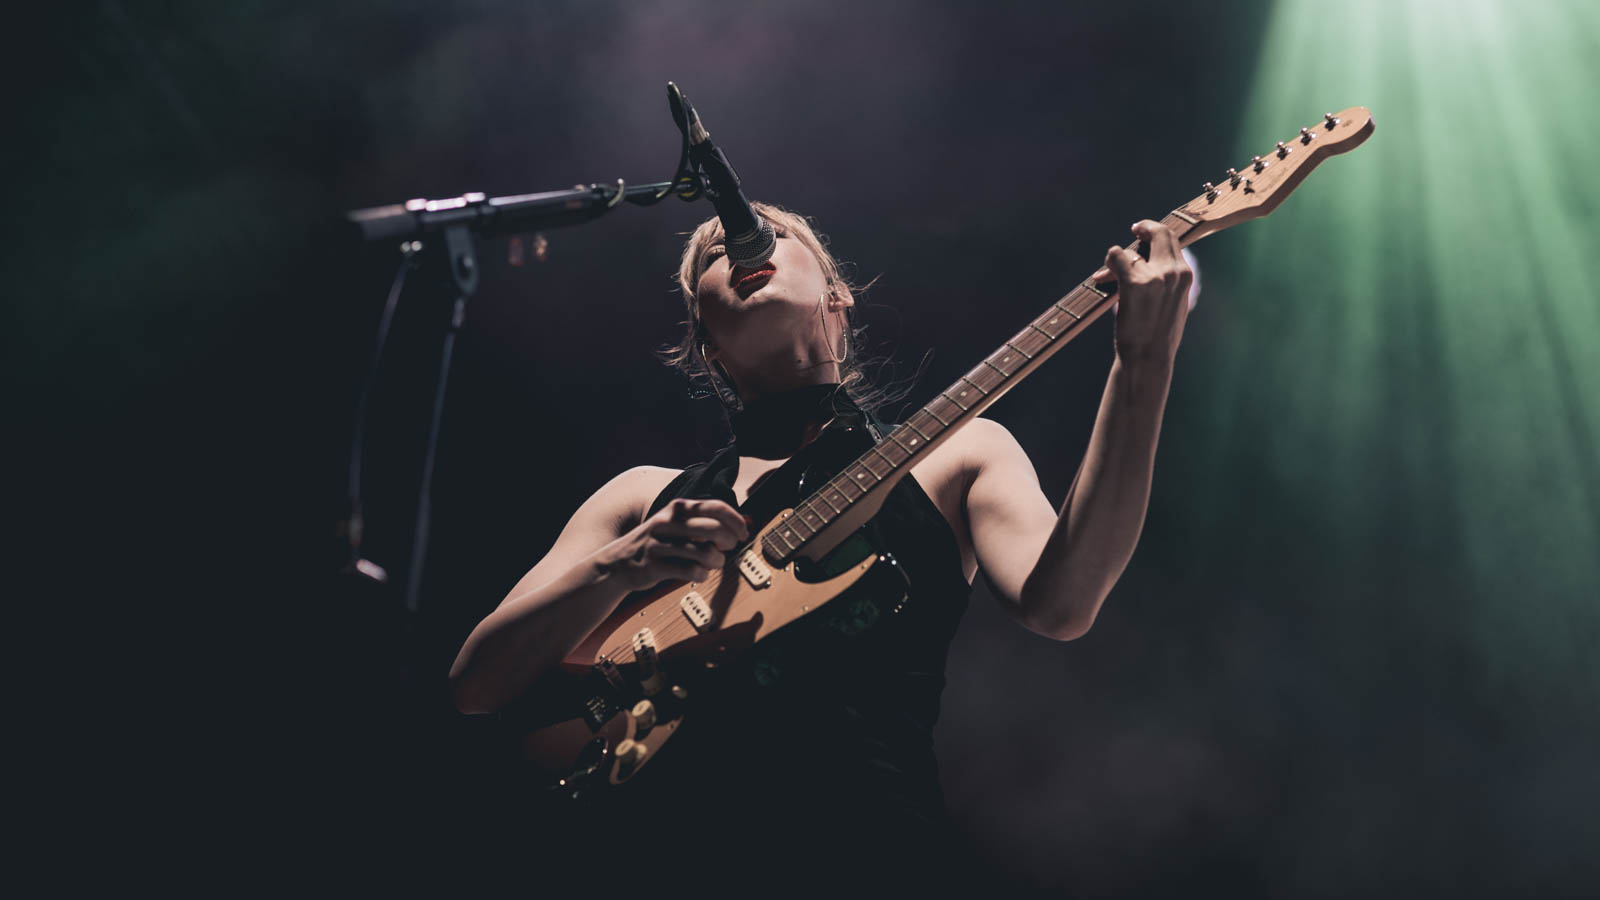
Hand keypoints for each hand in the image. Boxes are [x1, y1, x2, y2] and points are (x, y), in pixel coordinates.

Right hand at [598, 497, 749, 589]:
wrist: (618, 563)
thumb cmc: (656, 543)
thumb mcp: (676, 524)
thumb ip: (706, 522)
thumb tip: (746, 521)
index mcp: (676, 508)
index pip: (716, 507)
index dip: (736, 521)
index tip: (743, 533)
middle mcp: (668, 523)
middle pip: (715, 529)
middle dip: (729, 542)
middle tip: (727, 549)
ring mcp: (660, 544)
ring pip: (705, 553)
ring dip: (717, 561)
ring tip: (713, 563)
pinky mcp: (655, 566)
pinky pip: (691, 572)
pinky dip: (702, 575)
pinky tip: (699, 574)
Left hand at [1090, 219, 1192, 362]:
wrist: (1148, 358)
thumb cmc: (1157, 337)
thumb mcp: (1174, 305)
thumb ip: (1170, 282)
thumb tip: (1153, 264)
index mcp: (1185, 276)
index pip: (1173, 241)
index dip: (1157, 232)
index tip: (1144, 233)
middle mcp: (1174, 272)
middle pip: (1160, 233)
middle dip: (1145, 227)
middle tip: (1134, 229)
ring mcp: (1155, 276)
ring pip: (1132, 249)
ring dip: (1117, 260)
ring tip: (1108, 275)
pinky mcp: (1134, 283)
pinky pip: (1116, 256)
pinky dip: (1108, 263)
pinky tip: (1102, 276)